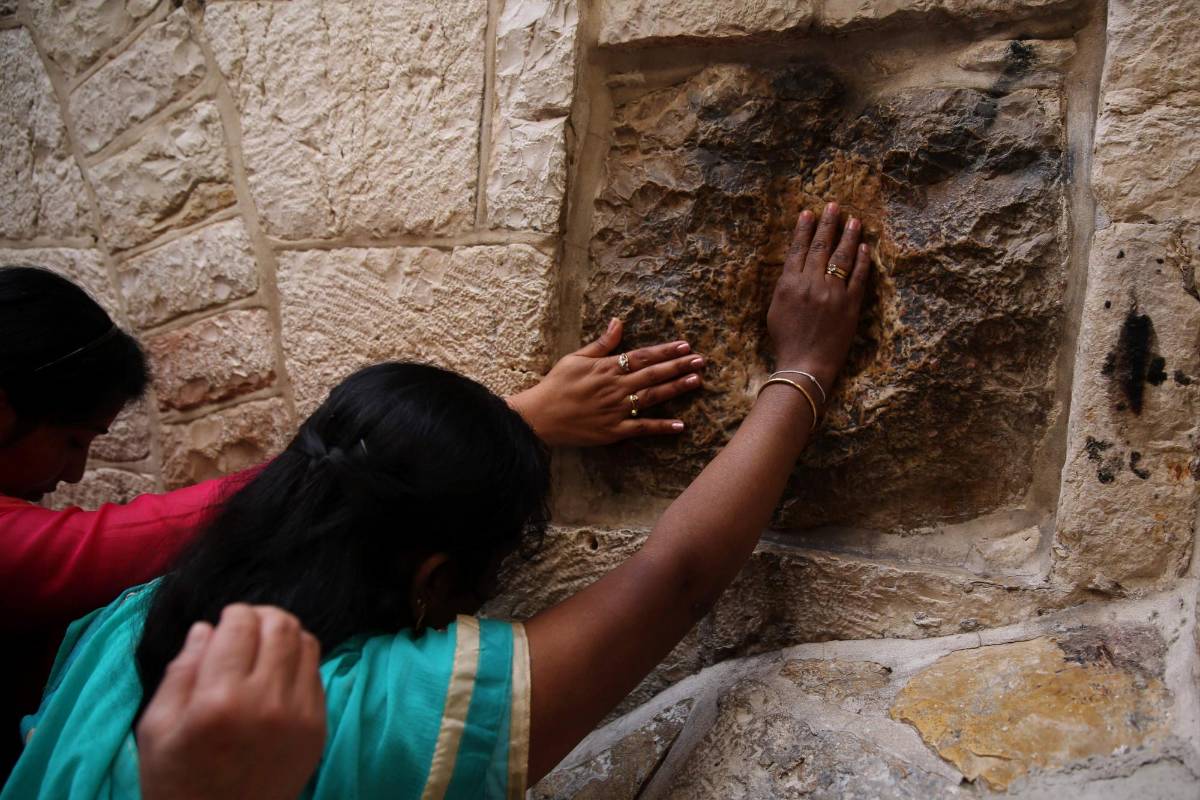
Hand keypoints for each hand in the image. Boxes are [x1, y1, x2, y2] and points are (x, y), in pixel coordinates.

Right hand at [137, 605, 326, 799]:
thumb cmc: (178, 782)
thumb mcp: (156, 729)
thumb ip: (180, 672)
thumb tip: (206, 628)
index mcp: (220, 701)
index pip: (241, 625)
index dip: (233, 614)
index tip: (224, 624)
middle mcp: (266, 703)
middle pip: (281, 626)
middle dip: (262, 617)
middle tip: (246, 629)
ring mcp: (299, 716)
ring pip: (306, 643)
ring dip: (285, 636)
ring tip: (263, 649)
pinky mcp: (318, 729)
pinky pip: (317, 673)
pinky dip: (298, 664)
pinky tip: (277, 677)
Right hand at [507, 319, 705, 446]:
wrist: (539, 417)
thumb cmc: (556, 385)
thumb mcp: (575, 358)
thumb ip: (601, 343)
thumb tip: (619, 322)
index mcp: (607, 367)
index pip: (643, 356)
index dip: (665, 351)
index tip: (685, 345)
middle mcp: (615, 387)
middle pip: (653, 374)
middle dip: (679, 366)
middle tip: (701, 360)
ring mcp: (616, 410)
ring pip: (652, 397)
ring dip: (676, 388)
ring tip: (697, 381)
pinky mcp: (614, 431)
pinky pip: (642, 428)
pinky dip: (661, 427)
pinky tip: (680, 425)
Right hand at [766, 202, 870, 397]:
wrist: (804, 365)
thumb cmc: (786, 341)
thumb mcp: (776, 310)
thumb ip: (786, 287)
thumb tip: (796, 269)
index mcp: (789, 284)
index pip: (798, 249)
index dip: (804, 229)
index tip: (808, 213)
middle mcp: (811, 284)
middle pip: (820, 247)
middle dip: (828, 224)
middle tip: (834, 206)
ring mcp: (832, 294)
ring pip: (842, 257)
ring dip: (848, 236)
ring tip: (853, 220)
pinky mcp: (850, 305)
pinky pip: (859, 277)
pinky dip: (863, 261)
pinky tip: (865, 248)